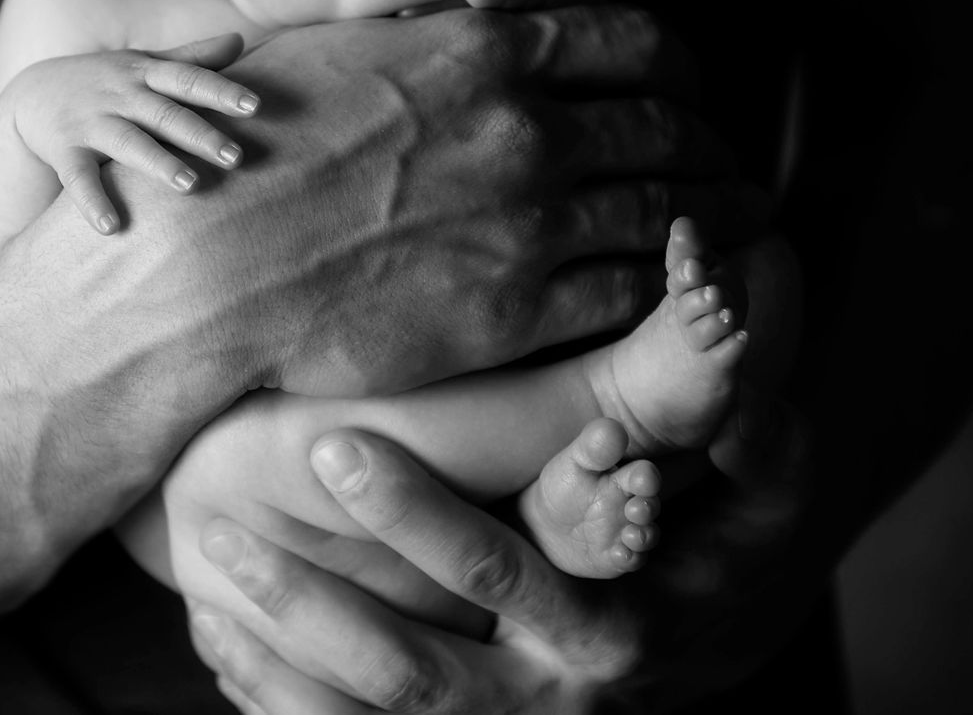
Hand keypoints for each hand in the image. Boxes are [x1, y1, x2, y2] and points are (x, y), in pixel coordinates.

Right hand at [0, 33, 257, 232]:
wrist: (32, 93)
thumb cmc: (106, 80)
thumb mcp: (144, 63)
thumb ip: (191, 58)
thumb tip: (239, 40)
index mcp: (144, 73)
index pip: (188, 79)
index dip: (221, 90)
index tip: (255, 106)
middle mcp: (119, 95)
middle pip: (165, 114)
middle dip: (200, 134)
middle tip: (236, 157)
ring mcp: (90, 122)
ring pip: (127, 143)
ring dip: (158, 163)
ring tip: (190, 185)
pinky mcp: (63, 151)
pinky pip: (77, 179)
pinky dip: (93, 202)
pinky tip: (112, 228)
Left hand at [185, 394, 813, 713]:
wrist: (729, 622)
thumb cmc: (742, 522)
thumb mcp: (768, 467)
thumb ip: (731, 400)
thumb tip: (707, 298)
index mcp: (615, 627)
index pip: (500, 578)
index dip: (416, 515)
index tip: (332, 446)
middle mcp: (555, 700)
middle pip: (412, 676)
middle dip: (314, 606)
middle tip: (225, 531)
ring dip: (280, 664)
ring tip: (204, 588)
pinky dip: (284, 704)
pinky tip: (223, 642)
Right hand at [190, 4, 749, 395]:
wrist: (203, 266)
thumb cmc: (246, 147)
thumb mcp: (338, 48)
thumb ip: (423, 31)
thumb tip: (460, 15)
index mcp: (486, 47)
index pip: (638, 38)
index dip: (678, 65)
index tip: (684, 88)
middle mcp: (527, 126)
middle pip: (671, 125)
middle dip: (709, 145)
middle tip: (725, 164)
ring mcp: (529, 220)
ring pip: (669, 210)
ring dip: (713, 219)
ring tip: (737, 231)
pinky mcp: (517, 311)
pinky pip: (630, 291)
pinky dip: (666, 287)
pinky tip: (675, 292)